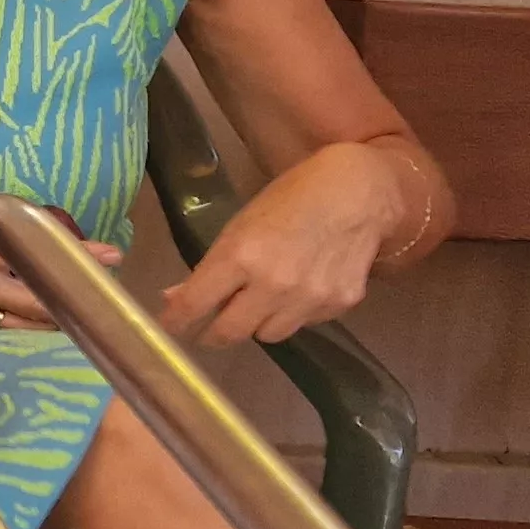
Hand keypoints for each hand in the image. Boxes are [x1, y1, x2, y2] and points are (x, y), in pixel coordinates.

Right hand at [0, 190, 122, 327]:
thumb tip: (10, 214)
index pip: (35, 263)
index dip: (74, 261)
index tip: (108, 258)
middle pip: (35, 304)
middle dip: (72, 297)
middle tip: (108, 295)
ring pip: (16, 321)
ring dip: (48, 318)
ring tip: (81, 315)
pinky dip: (16, 324)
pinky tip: (27, 324)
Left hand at [159, 143, 403, 346]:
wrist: (359, 192)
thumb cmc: (291, 199)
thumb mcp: (240, 225)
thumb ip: (210, 267)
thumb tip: (174, 298)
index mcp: (241, 256)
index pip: (195, 304)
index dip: (176, 321)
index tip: (170, 327)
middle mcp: (274, 284)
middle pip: (230, 333)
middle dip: (212, 335)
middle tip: (207, 332)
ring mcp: (310, 298)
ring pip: (268, 335)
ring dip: (256, 324)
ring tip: (259, 303)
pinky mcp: (339, 305)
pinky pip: (303, 324)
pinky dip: (293, 314)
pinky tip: (300, 289)